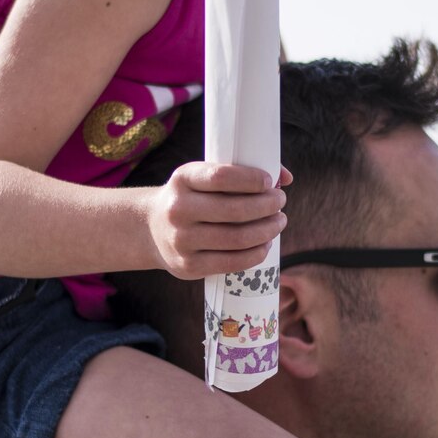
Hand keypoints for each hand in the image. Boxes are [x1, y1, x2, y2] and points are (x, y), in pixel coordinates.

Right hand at [144, 161, 287, 279]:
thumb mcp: (201, 178)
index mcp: (183, 179)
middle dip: (268, 206)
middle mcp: (178, 209)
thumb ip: (241, 172)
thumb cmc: (191, 198)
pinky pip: (232, 262)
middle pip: (235, 210)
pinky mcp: (189, 266)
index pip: (222, 177)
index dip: (251, 180)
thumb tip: (286, 177)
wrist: (151, 230)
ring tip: (278, 222)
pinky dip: (256, 253)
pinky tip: (266, 244)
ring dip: (268, 230)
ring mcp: (182, 240)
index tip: (269, 182)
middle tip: (280, 203)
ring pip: (237, 238)